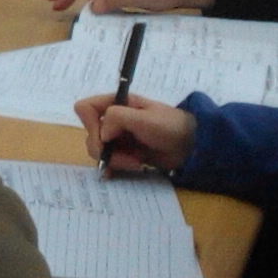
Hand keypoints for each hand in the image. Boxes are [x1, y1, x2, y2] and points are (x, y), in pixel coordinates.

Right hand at [76, 93, 194, 175]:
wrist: (191, 145)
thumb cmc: (170, 126)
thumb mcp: (145, 118)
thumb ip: (118, 118)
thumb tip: (101, 134)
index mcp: (116, 104)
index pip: (86, 108)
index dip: (89, 124)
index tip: (105, 138)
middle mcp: (113, 120)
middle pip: (91, 134)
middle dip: (105, 149)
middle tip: (126, 157)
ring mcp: (118, 138)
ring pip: (99, 151)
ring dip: (115, 160)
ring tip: (136, 163)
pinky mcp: (124, 153)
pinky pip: (108, 162)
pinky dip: (112, 168)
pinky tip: (119, 173)